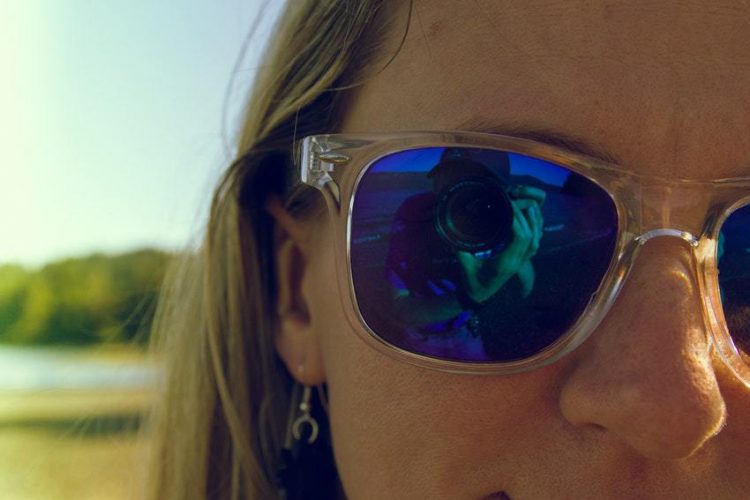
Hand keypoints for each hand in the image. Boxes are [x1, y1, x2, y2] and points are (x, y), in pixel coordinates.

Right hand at [457, 186, 544, 301]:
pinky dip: (535, 229)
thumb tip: (452, 229)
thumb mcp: (464, 264)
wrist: (480, 296)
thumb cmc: (471, 281)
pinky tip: (530, 219)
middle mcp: (517, 262)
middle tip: (517, 200)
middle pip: (531, 236)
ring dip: (534, 222)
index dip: (517, 219)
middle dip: (527, 216)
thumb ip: (460, 248)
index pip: (520, 238)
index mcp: (505, 263)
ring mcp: (521, 263)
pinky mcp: (522, 261)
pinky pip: (535, 244)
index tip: (509, 205)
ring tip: (527, 205)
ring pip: (536, 240)